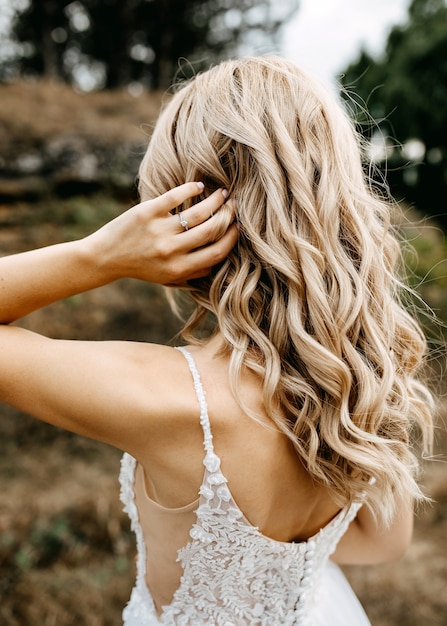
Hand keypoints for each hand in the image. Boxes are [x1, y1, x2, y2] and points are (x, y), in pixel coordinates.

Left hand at [84, 182, 237, 284]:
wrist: (106, 257)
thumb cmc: (141, 267)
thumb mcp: (167, 278)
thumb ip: (192, 272)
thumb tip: (218, 259)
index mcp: (178, 269)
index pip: (216, 253)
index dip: (232, 239)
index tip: (239, 228)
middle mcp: (171, 251)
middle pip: (211, 230)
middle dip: (228, 216)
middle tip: (235, 206)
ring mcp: (159, 230)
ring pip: (199, 212)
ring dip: (216, 200)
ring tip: (223, 193)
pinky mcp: (147, 212)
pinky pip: (176, 196)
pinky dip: (192, 189)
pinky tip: (200, 186)